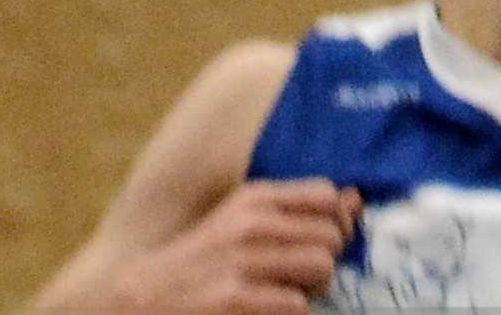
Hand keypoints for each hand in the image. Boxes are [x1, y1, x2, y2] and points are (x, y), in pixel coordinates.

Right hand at [97, 180, 358, 314]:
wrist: (144, 298)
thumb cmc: (205, 262)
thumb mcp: (245, 223)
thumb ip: (300, 211)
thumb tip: (356, 199)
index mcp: (254, 199)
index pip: (326, 196)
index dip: (336, 223)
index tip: (323, 243)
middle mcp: (250, 224)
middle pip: (331, 238)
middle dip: (325, 263)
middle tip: (298, 278)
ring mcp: (241, 263)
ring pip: (322, 270)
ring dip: (312, 291)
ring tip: (286, 295)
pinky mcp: (234, 301)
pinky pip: (297, 306)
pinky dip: (291, 313)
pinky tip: (267, 311)